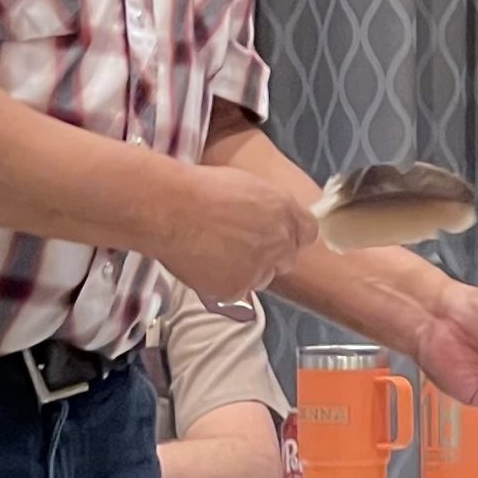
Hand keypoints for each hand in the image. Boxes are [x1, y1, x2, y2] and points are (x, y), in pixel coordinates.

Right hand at [156, 165, 314, 304]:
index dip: (290, 234)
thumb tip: (269, 219)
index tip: (273, 235)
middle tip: (238, 246)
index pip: (308, 232)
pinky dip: (221, 283)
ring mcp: (260, 268)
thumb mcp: (247, 185)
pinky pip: (235, 291)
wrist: (170, 208)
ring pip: (260, 278)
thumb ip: (268, 207)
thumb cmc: (200, 188)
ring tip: (214, 253)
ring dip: (245, 271)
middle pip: (286, 259)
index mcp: (285, 211)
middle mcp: (280, 242)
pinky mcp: (237, 289)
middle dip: (268, 256)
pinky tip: (202, 264)